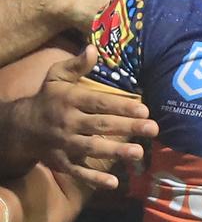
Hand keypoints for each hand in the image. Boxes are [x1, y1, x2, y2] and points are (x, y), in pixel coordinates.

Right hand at [19, 45, 158, 188]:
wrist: (18, 128)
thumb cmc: (47, 98)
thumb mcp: (56, 76)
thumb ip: (76, 65)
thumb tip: (93, 48)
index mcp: (70, 100)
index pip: (99, 103)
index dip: (121, 106)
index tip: (144, 109)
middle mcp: (68, 123)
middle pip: (101, 125)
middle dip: (128, 127)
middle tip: (153, 129)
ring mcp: (64, 144)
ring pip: (92, 148)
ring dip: (116, 151)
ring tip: (139, 153)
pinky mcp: (61, 162)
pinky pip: (78, 172)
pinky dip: (94, 179)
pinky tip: (114, 183)